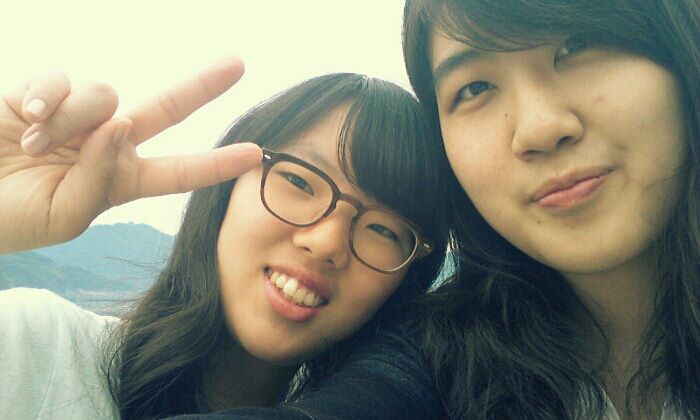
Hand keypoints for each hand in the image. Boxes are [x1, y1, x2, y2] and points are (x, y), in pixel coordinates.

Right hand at [0, 57, 261, 253]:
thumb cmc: (13, 219)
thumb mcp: (65, 216)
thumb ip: (100, 177)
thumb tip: (126, 125)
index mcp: (121, 180)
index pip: (178, 171)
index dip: (215, 164)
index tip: (254, 154)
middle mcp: (107, 144)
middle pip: (166, 108)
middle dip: (201, 87)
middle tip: (238, 64)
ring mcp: (78, 117)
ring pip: (104, 95)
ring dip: (70, 121)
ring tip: (32, 146)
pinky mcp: (43, 94)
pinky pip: (61, 80)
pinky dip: (45, 99)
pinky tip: (24, 119)